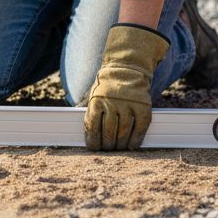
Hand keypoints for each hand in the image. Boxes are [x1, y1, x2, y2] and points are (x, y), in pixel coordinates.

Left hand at [83, 24, 167, 150]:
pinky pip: (140, 128)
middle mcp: (112, 103)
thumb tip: (74, 122)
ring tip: (118, 148)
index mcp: (96, 100)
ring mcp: (129, 105)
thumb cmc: (107, 85)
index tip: (94, 147)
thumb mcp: (92, 94)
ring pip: (123, 133)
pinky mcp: (143, 107)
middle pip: (108, 133)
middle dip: (107, 145)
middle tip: (107, 149)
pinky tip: (132, 145)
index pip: (92, 127)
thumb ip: (86, 109)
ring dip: (120, 145)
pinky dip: (136, 140)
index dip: (93, 141)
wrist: (127, 67)